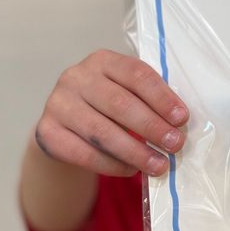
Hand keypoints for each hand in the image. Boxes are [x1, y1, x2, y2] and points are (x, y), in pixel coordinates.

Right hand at [35, 50, 188, 176]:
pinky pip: (84, 153)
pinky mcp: (47, 132)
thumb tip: (180, 124)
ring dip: (135, 152)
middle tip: (175, 145)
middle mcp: (76, 77)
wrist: (66, 127)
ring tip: (159, 165)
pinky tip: (131, 170)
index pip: (136, 74)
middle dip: (151, 127)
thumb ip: (148, 99)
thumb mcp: (126, 92)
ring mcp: (57, 104)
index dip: (161, 97)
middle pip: (119, 103)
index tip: (182, 118)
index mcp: (102, 60)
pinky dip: (112, 165)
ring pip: (101, 132)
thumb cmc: (108, 107)